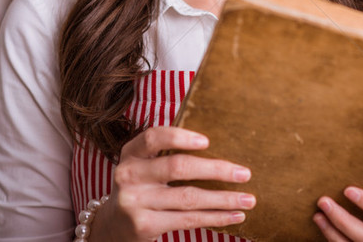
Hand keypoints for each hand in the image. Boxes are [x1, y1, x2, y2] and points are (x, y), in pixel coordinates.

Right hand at [89, 126, 255, 241]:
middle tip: (245, 173)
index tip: (207, 141)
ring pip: (189, 197)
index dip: (180, 137)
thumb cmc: (142, 187)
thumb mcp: (145, 166)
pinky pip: (187, 220)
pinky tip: (234, 216)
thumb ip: (168, 153)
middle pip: (178, 167)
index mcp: (131, 153)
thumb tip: (221, 145)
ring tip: (248, 199)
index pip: (154, 137)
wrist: (113, 224)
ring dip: (224, 199)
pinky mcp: (144, 225)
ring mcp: (135, 201)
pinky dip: (215, 217)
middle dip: (216, 170)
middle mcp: (129, 175)